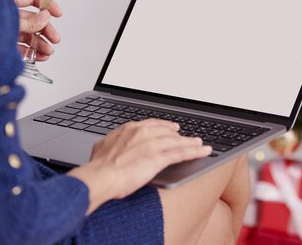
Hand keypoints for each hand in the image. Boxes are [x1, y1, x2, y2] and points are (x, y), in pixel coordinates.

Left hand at [11, 0, 62, 60]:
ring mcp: (5, 31)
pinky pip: (20, 48)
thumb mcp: (9, 22)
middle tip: (55, 38)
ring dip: (40, 44)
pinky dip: (31, 53)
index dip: (46, 5)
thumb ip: (28, 21)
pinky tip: (40, 57)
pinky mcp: (3, 45)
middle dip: (46, 30)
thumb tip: (45, 17)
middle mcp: (7, 16)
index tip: (57, 14)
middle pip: (32, 20)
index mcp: (7, 4)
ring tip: (48, 51)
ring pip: (28, 35)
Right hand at [68, 119, 211, 214]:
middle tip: (187, 137)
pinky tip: (203, 151)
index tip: (170, 128)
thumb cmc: (98, 167)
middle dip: (178, 135)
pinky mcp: (159, 158)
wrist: (100, 176)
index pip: (152, 124)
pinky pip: (181, 153)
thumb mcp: (103, 147)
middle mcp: (143, 133)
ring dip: (191, 142)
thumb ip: (112, 143)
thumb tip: (110, 145)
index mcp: (129, 129)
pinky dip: (195, 151)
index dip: (164, 126)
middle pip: (167, 131)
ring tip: (200, 143)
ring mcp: (152, 145)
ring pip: (177, 141)